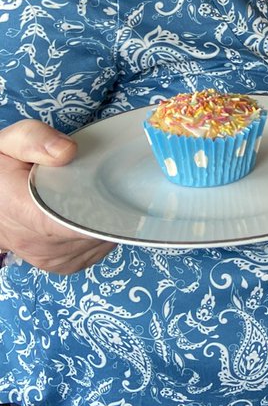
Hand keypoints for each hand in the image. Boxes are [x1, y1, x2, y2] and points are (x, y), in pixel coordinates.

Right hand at [0, 120, 113, 273]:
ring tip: (94, 194)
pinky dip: (103, 229)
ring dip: (108, 216)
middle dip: (111, 202)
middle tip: (106, 180)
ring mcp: (55, 259)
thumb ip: (33, 140)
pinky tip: (92, 211)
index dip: (105, 205)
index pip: (76, 220)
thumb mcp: (8, 145)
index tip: (118, 186)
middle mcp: (41, 243)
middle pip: (98, 227)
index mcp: (25, 211)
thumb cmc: (0, 175)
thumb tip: (68, 150)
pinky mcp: (65, 265)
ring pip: (103, 238)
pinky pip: (99, 247)